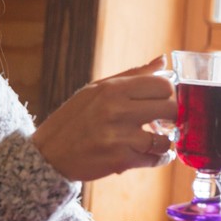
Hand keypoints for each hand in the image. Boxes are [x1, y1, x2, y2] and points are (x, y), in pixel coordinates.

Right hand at [32, 56, 177, 181]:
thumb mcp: (96, 89)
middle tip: (165, 121)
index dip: (169, 93)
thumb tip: (162, 60)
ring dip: (164, 141)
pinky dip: (158, 158)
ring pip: (165, 138)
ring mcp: (120, 137)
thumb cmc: (73, 119)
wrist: (48, 155)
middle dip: (172, 116)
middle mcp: (118, 110)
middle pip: (170, 108)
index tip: (164, 100)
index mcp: (113, 89)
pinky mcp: (121, 160)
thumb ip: (133, 75)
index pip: (163, 84)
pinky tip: (151, 155)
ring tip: (155, 140)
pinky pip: (155, 159)